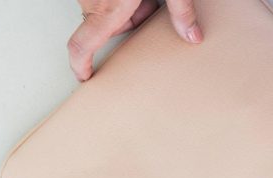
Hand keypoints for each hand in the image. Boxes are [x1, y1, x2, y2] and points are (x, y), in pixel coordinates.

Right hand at [68, 0, 202, 80]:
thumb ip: (181, 10)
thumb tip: (192, 36)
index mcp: (105, 8)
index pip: (80, 45)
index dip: (80, 65)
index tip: (84, 76)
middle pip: (104, 24)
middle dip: (127, 20)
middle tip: (149, 5)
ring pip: (103, 6)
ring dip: (122, 4)